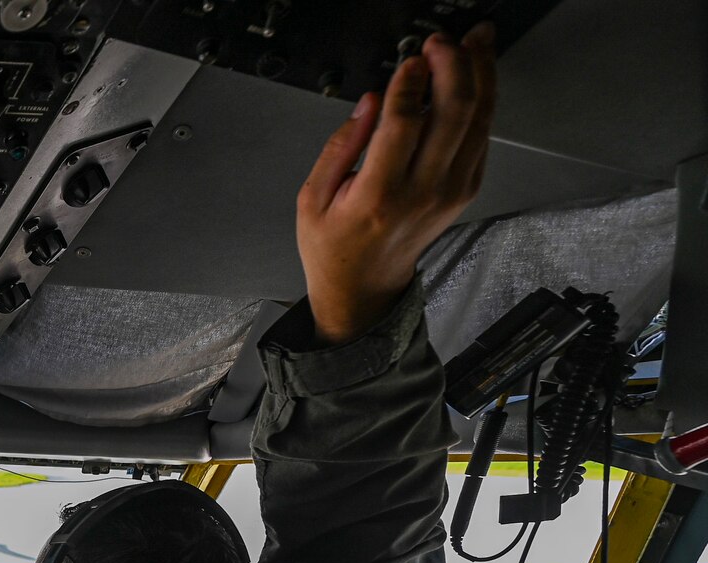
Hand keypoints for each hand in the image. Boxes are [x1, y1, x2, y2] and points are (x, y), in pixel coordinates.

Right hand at [297, 24, 496, 344]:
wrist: (364, 286)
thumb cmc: (335, 246)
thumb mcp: (312, 199)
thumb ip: (340, 146)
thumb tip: (370, 102)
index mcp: (378, 195)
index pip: (404, 122)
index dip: (410, 81)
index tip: (407, 60)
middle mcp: (422, 192)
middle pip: (455, 111)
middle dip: (452, 64)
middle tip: (441, 42)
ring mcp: (450, 192)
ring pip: (480, 119)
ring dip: (480, 74)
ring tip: (474, 45)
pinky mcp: (465, 190)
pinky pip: (483, 137)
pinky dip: (483, 103)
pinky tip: (476, 81)